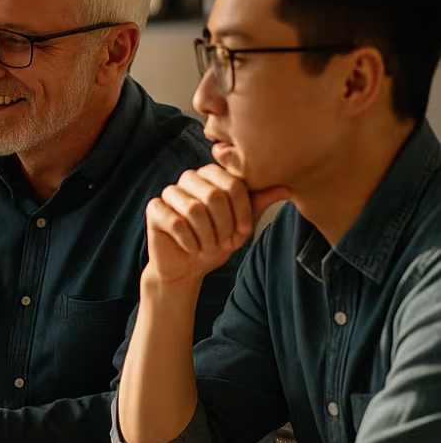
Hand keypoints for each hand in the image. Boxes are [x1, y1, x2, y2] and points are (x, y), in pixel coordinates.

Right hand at [144, 165, 288, 289]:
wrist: (188, 267)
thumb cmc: (216, 241)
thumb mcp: (242, 224)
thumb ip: (258, 203)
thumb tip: (287, 188)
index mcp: (213, 176)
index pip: (233, 184)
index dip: (242, 212)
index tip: (243, 233)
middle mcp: (190, 178)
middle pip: (214, 195)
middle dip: (224, 226)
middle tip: (225, 243)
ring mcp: (170, 192)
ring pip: (194, 209)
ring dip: (207, 236)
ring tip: (209, 247)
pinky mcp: (154, 209)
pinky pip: (176, 222)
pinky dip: (189, 241)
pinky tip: (192, 248)